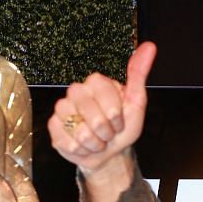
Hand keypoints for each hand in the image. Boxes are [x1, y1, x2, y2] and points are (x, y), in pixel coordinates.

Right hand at [47, 42, 155, 201]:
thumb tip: (149, 47)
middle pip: (90, 112)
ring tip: (97, 139)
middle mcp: (77, 91)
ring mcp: (62, 108)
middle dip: (105, 130)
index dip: (114, 113)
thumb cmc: (122, 128)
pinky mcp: (53, 126)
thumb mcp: (136, 102)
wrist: (109, 153)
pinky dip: (80, 150)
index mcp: (96, 83)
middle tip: (108, 131)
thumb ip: (138, 75)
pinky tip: (84, 146)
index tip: (119, 120)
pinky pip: (66, 141)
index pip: (103, 93)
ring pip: (78, 130)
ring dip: (94, 142)